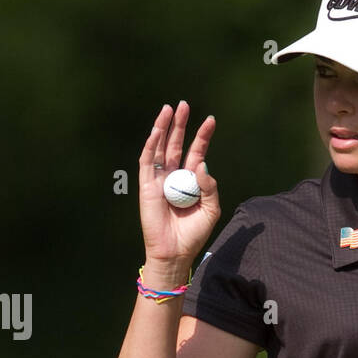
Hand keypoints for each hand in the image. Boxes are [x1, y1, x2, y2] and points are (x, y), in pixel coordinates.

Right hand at [138, 101, 220, 265]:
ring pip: (160, 148)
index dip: (203, 136)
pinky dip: (151, 145)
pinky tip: (157, 130)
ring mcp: (160, 180)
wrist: (175, 252)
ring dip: (164, 128)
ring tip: (169, 109)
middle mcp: (175, 177)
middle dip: (181, 125)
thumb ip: (210, 187)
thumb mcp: (211, 210)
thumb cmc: (193, 234)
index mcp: (191, 181)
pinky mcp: (147, 186)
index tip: (211, 120)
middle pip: (176, 144)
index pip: (196, 152)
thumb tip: (202, 164)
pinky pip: (147, 161)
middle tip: (184, 105)